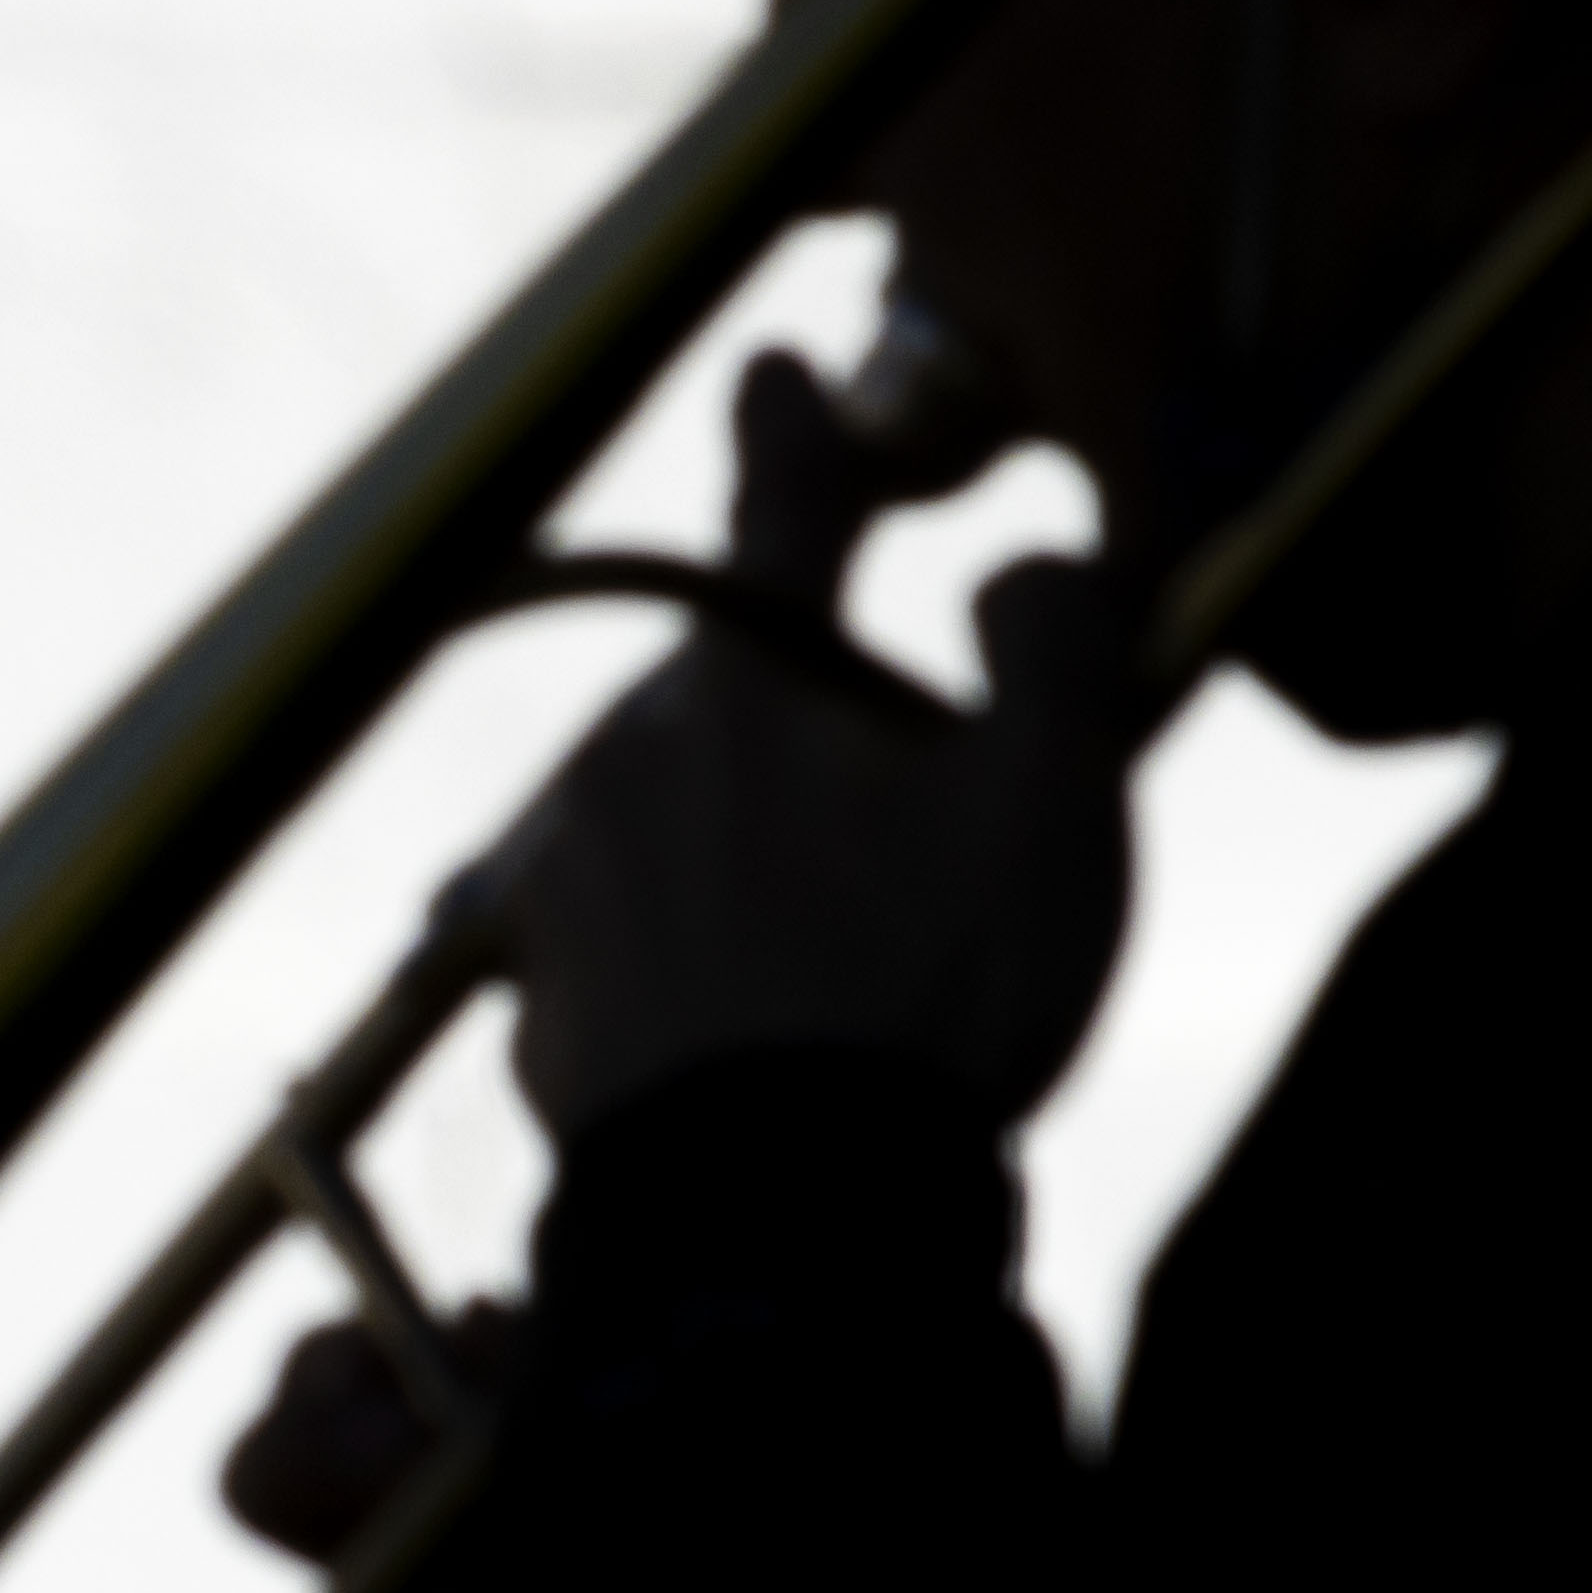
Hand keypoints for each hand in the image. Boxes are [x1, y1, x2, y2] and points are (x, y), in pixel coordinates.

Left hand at [472, 350, 1144, 1140]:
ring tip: (833, 965)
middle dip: (800, 737)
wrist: (769, 1223)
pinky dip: (681, 966)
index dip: (792, 435)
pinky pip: (618, 947)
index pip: (784, 512)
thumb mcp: (1052, 809)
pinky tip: (749, 1033)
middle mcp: (627, 755)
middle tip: (903, 855)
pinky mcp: (534, 1006)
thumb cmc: (927, 1002)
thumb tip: (1029, 566)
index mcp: (752, 682)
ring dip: (733, 853)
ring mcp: (563, 882)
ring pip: (663, 821)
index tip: (771, 369)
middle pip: (727, 699)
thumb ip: (1057, 652)